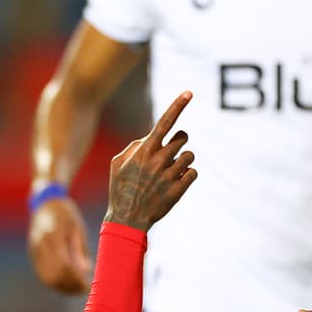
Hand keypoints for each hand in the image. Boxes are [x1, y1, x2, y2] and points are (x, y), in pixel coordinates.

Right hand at [28, 197, 91, 293]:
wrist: (45, 203)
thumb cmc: (65, 214)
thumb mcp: (77, 228)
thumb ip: (80, 250)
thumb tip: (86, 271)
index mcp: (53, 236)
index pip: (65, 266)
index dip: (77, 279)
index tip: (88, 286)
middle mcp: (40, 245)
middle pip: (55, 275)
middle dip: (70, 286)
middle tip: (85, 291)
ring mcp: (34, 250)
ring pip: (47, 278)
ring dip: (62, 287)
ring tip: (78, 290)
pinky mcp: (33, 254)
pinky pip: (42, 274)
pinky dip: (55, 283)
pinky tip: (67, 285)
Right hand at [105, 91, 197, 230]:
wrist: (127, 219)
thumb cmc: (121, 188)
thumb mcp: (118, 163)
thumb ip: (135, 146)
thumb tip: (151, 137)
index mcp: (144, 150)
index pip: (165, 121)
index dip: (178, 105)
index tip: (190, 92)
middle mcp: (159, 160)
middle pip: (183, 137)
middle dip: (179, 142)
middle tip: (170, 153)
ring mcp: (170, 175)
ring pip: (190, 155)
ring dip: (183, 161)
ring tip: (170, 172)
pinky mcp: (179, 189)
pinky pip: (194, 173)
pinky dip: (187, 176)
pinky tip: (175, 183)